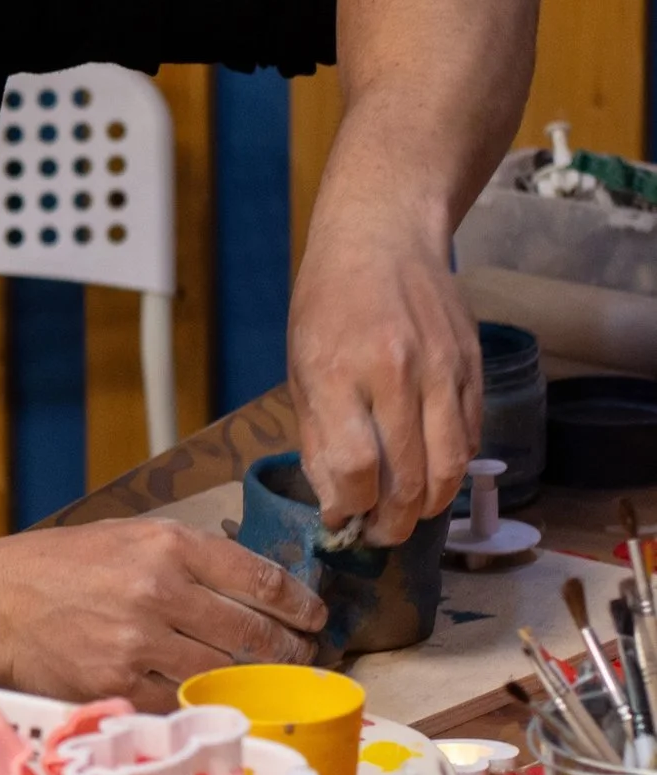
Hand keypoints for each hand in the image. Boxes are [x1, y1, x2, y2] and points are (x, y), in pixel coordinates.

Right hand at [0, 519, 326, 708]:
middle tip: (302, 657)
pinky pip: (182, 701)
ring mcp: (139, 642)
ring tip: (267, 683)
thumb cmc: (54, 568)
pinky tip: (215, 699)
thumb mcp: (123, 537)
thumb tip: (248, 584)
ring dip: (255, 682)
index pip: (259, 579)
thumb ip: (184, 556)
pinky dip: (203, 702)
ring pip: (226, 672)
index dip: (299, 604)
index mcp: (166, 545)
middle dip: (289, 650)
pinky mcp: (119, 684)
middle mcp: (159, 590)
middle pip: (254, 632)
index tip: (314, 616)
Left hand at [289, 204, 479, 546]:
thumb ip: (319, 435)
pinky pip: (471, 435)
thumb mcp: (300, 366)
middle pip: (409, 476)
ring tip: (409, 516)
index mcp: (338, 372)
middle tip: (381, 536)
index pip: (355, 466)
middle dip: (394, 522)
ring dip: (431, 505)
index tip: (343, 520)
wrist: (382, 238)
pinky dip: (454, 467)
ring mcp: (442, 369)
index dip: (351, 507)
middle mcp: (396, 373)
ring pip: (451, 465)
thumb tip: (337, 501)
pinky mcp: (473, 366)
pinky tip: (432, 475)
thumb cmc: (327, 304)